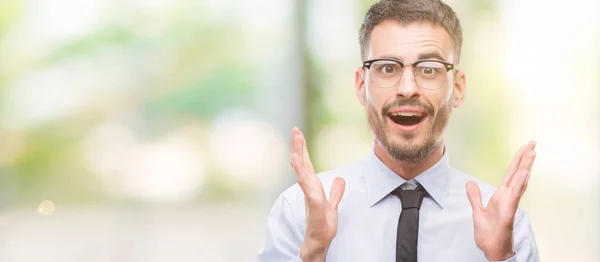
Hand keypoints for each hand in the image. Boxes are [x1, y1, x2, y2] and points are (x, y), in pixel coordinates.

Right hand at [289, 127, 345, 261]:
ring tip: (296, 141)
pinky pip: (307, 185)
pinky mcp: (313, 202)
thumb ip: (336, 192)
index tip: (298, 134)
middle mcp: (309, 188)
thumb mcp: (333, 205)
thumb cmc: (322, 225)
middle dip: (298, 146)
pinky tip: (297, 163)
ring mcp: (309, 194)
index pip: (307, 164)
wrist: (318, 242)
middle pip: (302, 163)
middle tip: (295, 129)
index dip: (303, 149)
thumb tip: (340, 178)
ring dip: (299, 155)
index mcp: (313, 186)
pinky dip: (301, 173)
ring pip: (303, 171)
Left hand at [466, 141, 536, 260]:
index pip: (510, 175)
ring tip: (531, 152)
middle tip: (533, 143)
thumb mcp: (477, 211)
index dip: (517, 161)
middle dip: (525, 159)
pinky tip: (524, 174)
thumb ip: (475, 196)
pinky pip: (514, 196)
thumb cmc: (489, 233)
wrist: (491, 250)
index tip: (524, 149)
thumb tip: (470, 182)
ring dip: (525, 167)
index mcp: (501, 196)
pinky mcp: (509, 213)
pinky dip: (519, 185)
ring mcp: (510, 204)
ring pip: (519, 182)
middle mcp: (508, 198)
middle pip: (517, 174)